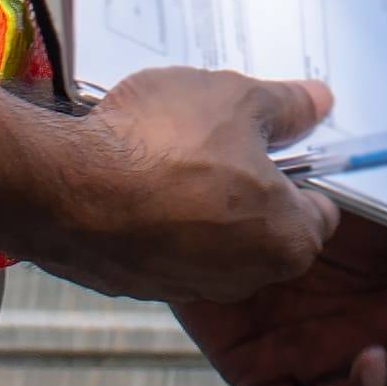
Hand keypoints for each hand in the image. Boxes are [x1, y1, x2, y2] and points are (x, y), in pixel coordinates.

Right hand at [17, 66, 336, 303]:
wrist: (65, 187)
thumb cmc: (162, 146)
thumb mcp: (237, 100)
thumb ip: (286, 105)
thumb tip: (319, 102)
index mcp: (286, 240)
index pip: (321, 211)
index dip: (302, 171)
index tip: (279, 143)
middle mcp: (244, 277)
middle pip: (264, 226)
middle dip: (248, 184)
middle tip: (221, 138)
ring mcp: (186, 285)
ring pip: (210, 236)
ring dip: (198, 200)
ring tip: (168, 150)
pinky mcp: (136, 283)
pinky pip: (161, 245)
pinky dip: (155, 216)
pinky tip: (132, 177)